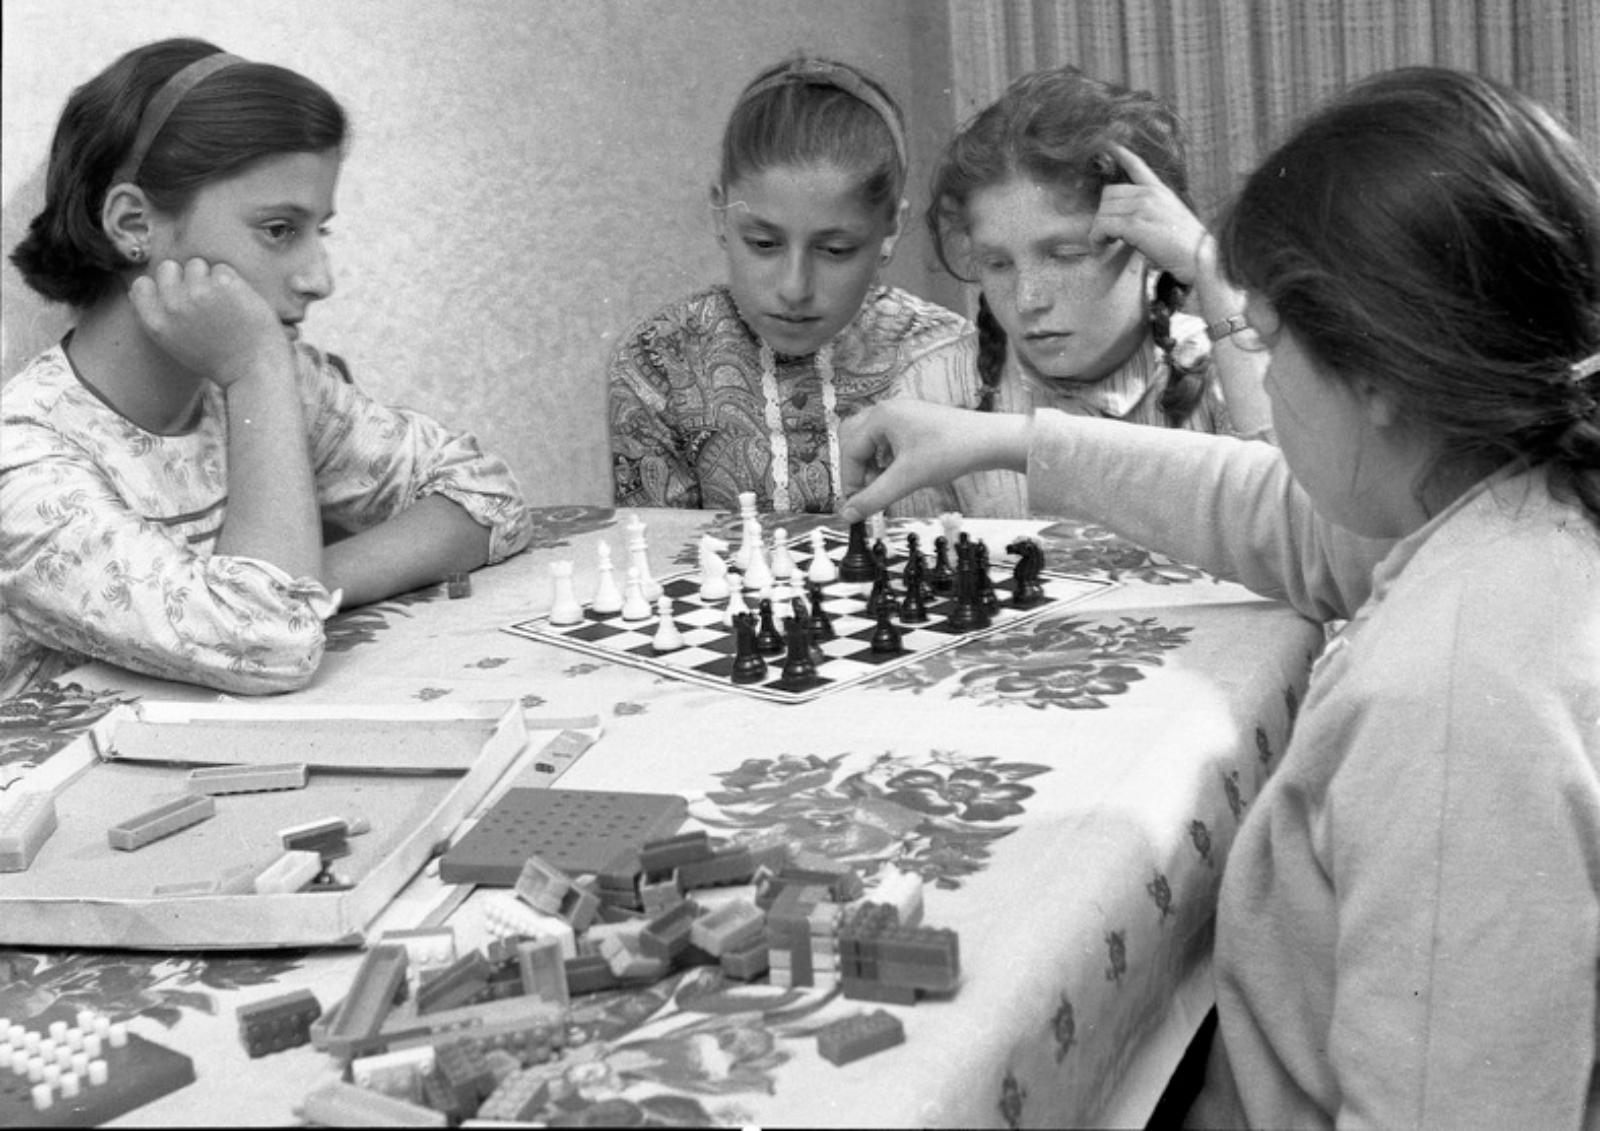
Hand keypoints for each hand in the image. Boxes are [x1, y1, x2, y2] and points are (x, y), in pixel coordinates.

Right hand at [129, 257, 289, 388]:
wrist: (255, 370)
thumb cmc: (219, 360)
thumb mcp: (175, 344)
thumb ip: (159, 317)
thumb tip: (139, 290)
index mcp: (156, 322)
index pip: (142, 285)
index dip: (161, 287)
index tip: (179, 298)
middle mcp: (172, 305)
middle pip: (168, 268)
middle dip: (185, 278)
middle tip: (206, 301)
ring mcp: (198, 291)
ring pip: (196, 264)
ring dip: (210, 278)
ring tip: (225, 305)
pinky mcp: (223, 283)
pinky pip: (223, 268)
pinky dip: (233, 281)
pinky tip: (240, 304)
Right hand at [837, 401, 1029, 522]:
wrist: (988, 441)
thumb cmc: (951, 450)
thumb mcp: (907, 479)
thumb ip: (873, 498)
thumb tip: (848, 514)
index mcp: (880, 416)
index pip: (849, 450)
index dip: (849, 480)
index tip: (855, 504)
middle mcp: (887, 410)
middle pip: (853, 440)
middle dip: (856, 468)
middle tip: (866, 491)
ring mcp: (901, 415)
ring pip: (869, 441)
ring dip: (870, 465)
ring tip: (885, 484)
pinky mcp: (913, 423)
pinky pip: (886, 441)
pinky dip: (885, 460)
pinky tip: (898, 474)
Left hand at [1090, 144, 1208, 284]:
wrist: (1202, 258)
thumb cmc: (1189, 247)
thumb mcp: (1173, 219)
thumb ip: (1153, 212)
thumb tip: (1132, 221)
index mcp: (1160, 191)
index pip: (1137, 166)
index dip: (1121, 154)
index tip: (1109, 145)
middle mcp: (1150, 195)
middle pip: (1109, 194)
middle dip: (1103, 214)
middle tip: (1108, 233)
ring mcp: (1143, 207)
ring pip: (1103, 211)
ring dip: (1098, 229)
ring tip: (1105, 243)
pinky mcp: (1136, 225)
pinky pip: (1103, 226)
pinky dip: (1097, 238)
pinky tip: (1102, 246)